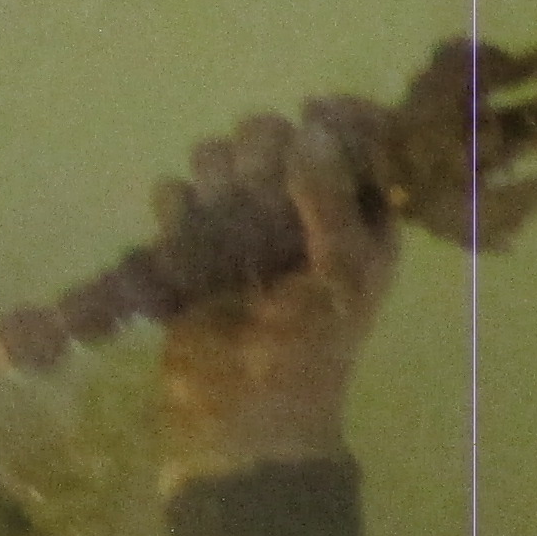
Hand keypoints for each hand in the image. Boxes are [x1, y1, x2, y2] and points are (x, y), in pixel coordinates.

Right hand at [157, 100, 399, 480]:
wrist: (241, 419)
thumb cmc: (309, 350)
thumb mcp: (341, 275)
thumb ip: (330, 198)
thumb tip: (310, 127)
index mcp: (360, 214)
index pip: (349, 132)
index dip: (333, 118)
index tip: (316, 116)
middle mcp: (303, 209)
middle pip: (271, 132)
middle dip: (260, 154)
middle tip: (260, 197)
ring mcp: (246, 223)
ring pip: (218, 155)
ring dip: (216, 181)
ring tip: (226, 233)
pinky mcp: (195, 243)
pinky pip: (175, 194)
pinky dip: (177, 211)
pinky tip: (188, 247)